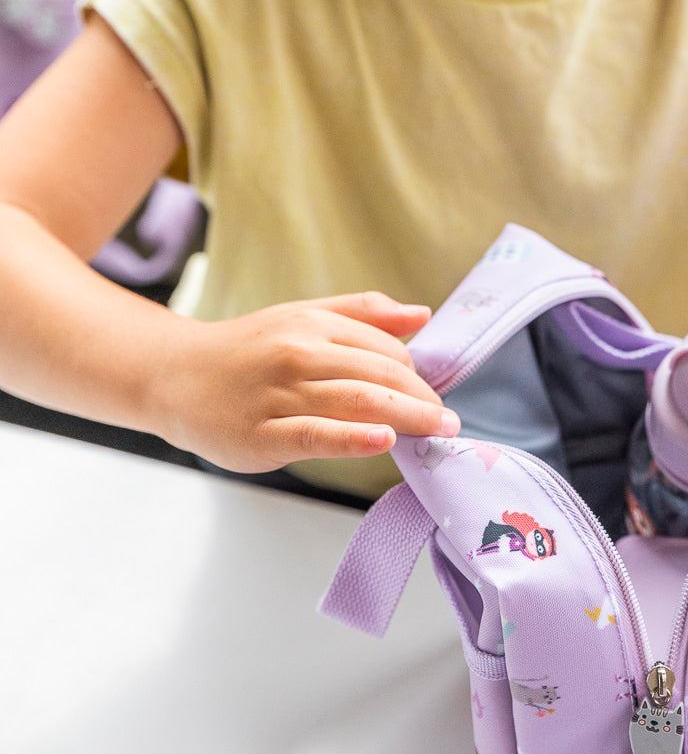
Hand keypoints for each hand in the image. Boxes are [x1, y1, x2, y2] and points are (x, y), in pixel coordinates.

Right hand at [153, 292, 458, 471]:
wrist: (173, 377)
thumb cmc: (244, 351)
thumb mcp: (300, 317)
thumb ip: (362, 314)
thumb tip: (422, 316)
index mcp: (311, 323)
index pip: (384, 348)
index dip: (416, 374)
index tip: (432, 395)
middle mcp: (297, 353)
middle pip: (379, 373)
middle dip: (422, 398)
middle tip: (448, 420)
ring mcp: (278, 394)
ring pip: (357, 401)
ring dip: (408, 416)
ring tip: (439, 431)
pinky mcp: (262, 434)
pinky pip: (316, 435)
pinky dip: (355, 437)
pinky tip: (386, 440)